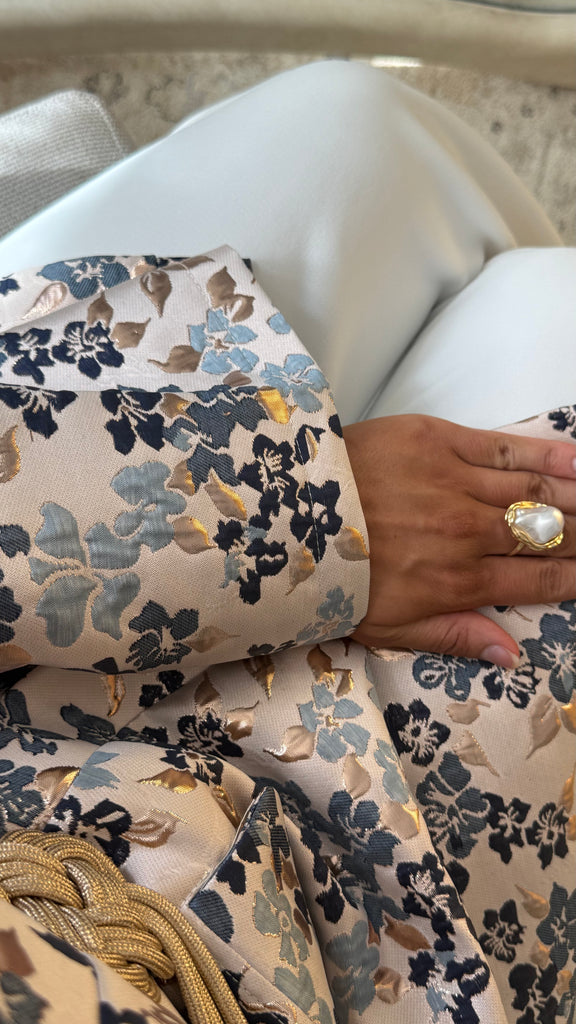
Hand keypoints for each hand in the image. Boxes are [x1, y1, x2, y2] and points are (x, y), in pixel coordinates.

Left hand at [342, 414, 575, 665]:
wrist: (282, 515)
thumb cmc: (331, 575)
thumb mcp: (387, 628)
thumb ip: (456, 637)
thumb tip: (512, 654)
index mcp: (458, 582)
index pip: (540, 581)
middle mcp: (469, 533)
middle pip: (549, 535)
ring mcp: (457, 484)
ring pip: (537, 490)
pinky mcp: (439, 441)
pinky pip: (505, 447)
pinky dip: (548, 453)